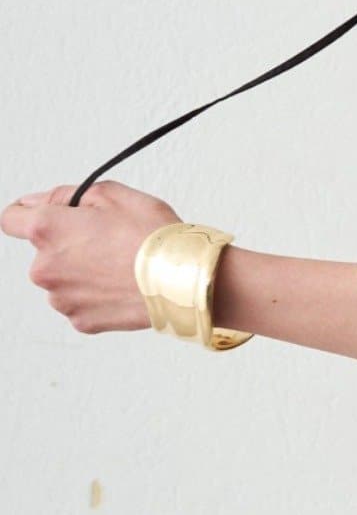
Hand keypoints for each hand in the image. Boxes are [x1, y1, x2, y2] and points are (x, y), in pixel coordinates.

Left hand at [1, 179, 182, 334]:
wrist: (181, 279)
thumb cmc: (152, 236)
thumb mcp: (112, 193)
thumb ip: (67, 194)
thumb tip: (41, 201)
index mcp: (48, 230)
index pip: (10, 219)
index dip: (26, 212)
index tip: (43, 215)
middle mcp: (44, 267)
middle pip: (43, 251)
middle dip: (67, 245)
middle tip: (106, 239)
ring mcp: (60, 298)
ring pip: (62, 279)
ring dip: (81, 272)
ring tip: (119, 265)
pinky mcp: (80, 320)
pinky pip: (80, 303)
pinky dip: (96, 294)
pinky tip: (121, 285)